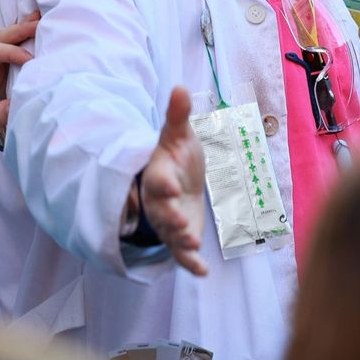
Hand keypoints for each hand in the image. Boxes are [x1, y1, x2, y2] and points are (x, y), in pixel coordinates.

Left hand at [0, 14, 37, 163]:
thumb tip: (19, 105)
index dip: (14, 53)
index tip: (32, 62)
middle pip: (1, 39)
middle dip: (21, 29)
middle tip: (43, 21)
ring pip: (8, 44)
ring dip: (24, 33)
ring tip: (44, 23)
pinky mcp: (0, 80)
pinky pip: (14, 58)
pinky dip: (27, 47)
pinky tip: (39, 42)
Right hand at [140, 86, 208, 276]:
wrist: (177, 180)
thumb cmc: (176, 156)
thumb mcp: (178, 135)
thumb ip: (177, 116)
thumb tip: (180, 87)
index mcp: (159, 174)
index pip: (157, 178)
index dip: (162, 182)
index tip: (169, 183)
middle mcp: (160, 201)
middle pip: (161, 211)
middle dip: (169, 217)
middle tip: (179, 223)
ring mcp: (169, 221)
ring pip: (170, 235)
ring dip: (180, 241)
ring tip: (192, 245)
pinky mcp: (180, 237)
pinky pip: (182, 254)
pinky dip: (190, 264)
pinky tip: (202, 273)